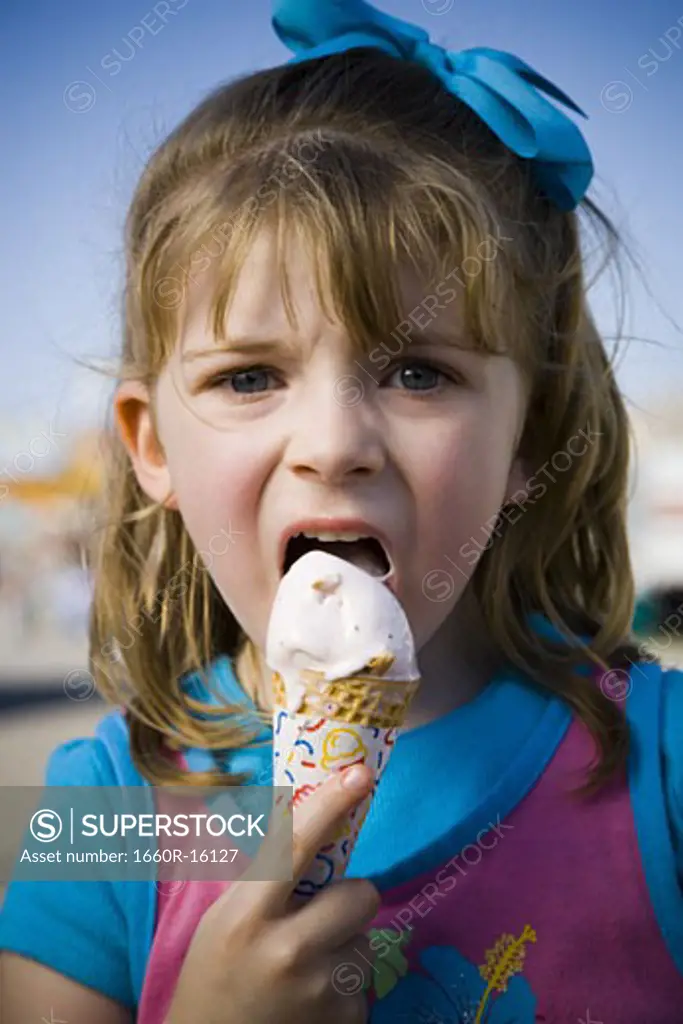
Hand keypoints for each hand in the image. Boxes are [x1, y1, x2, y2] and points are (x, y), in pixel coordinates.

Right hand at [166, 764, 378, 1023]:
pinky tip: (312, 1001)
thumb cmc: (213, 974)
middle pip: (361, 894)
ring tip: (307, 969)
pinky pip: (366, 985)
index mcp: (246, 916)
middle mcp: (286, 952)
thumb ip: (268, 877)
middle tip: (323, 914)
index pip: (295, 846)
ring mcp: (319, 993)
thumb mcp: (224, 917)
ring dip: (346, 947)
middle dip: (350, 899)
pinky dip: (345, 988)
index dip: (330, 804)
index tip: (359, 773)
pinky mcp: (344, 1022)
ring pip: (368, 941)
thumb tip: (311, 815)